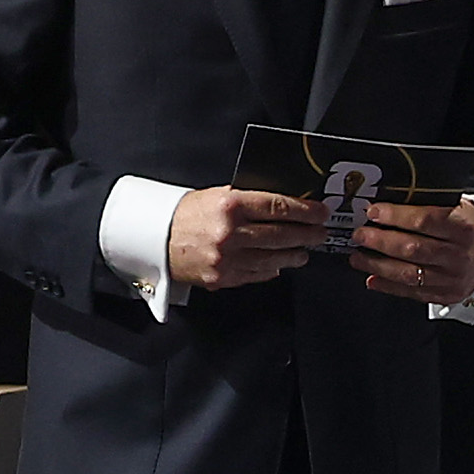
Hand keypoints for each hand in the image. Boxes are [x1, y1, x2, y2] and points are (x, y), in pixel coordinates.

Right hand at [168, 187, 326, 288]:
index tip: (320, 213)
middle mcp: (229, 233)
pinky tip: (280, 265)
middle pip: (282, 234)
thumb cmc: (185, 215)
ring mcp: (226, 258)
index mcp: (229, 206)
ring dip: (295, 254)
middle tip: (319, 233)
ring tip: (304, 250)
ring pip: (274, 258)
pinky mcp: (222, 277)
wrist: (153, 238)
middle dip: (308, 234)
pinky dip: (272, 269)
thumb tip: (285, 206)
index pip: (278, 207)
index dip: (306, 211)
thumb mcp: (216, 196)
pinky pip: (257, 274)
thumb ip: (250, 201)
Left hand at [354, 198, 473, 303]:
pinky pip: (412, 292)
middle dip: (380, 241)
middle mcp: (459, 254)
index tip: (374, 212)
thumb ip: (427, 206)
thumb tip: (386, 204)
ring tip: (358, 257)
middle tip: (360, 235)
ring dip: (378, 265)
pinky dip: (388, 286)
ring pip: (408, 273)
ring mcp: (452, 277)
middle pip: (413, 248)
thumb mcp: (456, 208)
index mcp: (462, 227)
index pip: (425, 220)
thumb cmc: (465, 228)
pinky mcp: (445, 294)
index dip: (396, 216)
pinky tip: (372, 278)